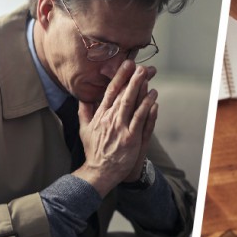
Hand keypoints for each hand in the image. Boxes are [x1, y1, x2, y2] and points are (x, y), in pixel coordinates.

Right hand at [73, 61, 158, 196]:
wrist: (99, 171)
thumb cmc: (94, 151)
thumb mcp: (83, 129)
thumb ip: (84, 112)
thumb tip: (83, 98)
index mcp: (100, 115)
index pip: (110, 92)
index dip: (119, 77)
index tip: (126, 65)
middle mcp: (110, 119)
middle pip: (122, 95)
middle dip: (132, 79)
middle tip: (141, 67)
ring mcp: (121, 129)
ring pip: (131, 104)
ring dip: (141, 90)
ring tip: (149, 79)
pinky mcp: (131, 138)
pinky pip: (140, 119)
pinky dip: (147, 108)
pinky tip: (153, 99)